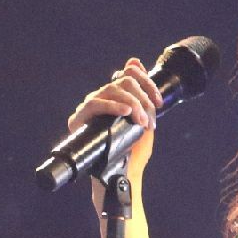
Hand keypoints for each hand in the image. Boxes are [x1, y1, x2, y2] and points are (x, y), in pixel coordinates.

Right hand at [67, 57, 162, 181]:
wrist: (123, 175)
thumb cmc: (133, 152)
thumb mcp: (145, 121)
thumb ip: (143, 97)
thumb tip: (134, 62)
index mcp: (117, 98)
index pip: (127, 75)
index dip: (146, 82)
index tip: (159, 102)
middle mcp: (102, 100)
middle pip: (122, 81)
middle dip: (142, 98)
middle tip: (148, 120)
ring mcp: (90, 108)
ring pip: (111, 89)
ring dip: (132, 104)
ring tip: (140, 121)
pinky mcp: (79, 119)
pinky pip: (94, 104)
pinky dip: (113, 106)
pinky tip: (126, 113)